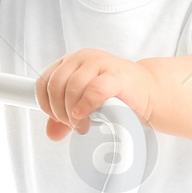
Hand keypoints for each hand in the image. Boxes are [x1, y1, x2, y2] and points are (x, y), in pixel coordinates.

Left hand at [35, 49, 157, 139]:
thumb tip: (51, 134)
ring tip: (83, 124)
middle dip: (60, 111)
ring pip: (72, 87)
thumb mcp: (83, 107)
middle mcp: (82, 58)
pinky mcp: (116, 74)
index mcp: (70, 63)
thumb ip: (65, 119)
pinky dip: (87, 105)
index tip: (57, 119)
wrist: (148, 93)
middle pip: (55, 85)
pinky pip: (94, 89)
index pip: (44, 82)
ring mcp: (99, 63)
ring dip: (73, 112)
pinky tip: (87, 115)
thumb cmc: (115, 97)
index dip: (46, 104)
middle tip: (72, 124)